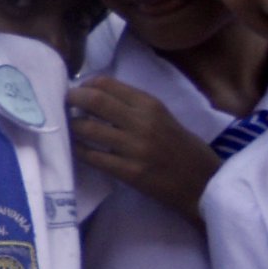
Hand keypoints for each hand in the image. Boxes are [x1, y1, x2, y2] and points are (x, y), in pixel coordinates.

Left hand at [68, 77, 219, 222]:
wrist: (204, 184)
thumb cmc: (184, 148)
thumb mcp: (164, 117)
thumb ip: (135, 106)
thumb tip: (96, 95)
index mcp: (151, 105)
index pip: (107, 84)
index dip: (84, 85)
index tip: (76, 90)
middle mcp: (142, 122)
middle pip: (94, 101)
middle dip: (72, 99)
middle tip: (62, 104)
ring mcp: (134, 148)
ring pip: (87, 128)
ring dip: (71, 126)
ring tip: (67, 127)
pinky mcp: (129, 172)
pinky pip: (92, 157)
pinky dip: (78, 150)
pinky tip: (75, 148)